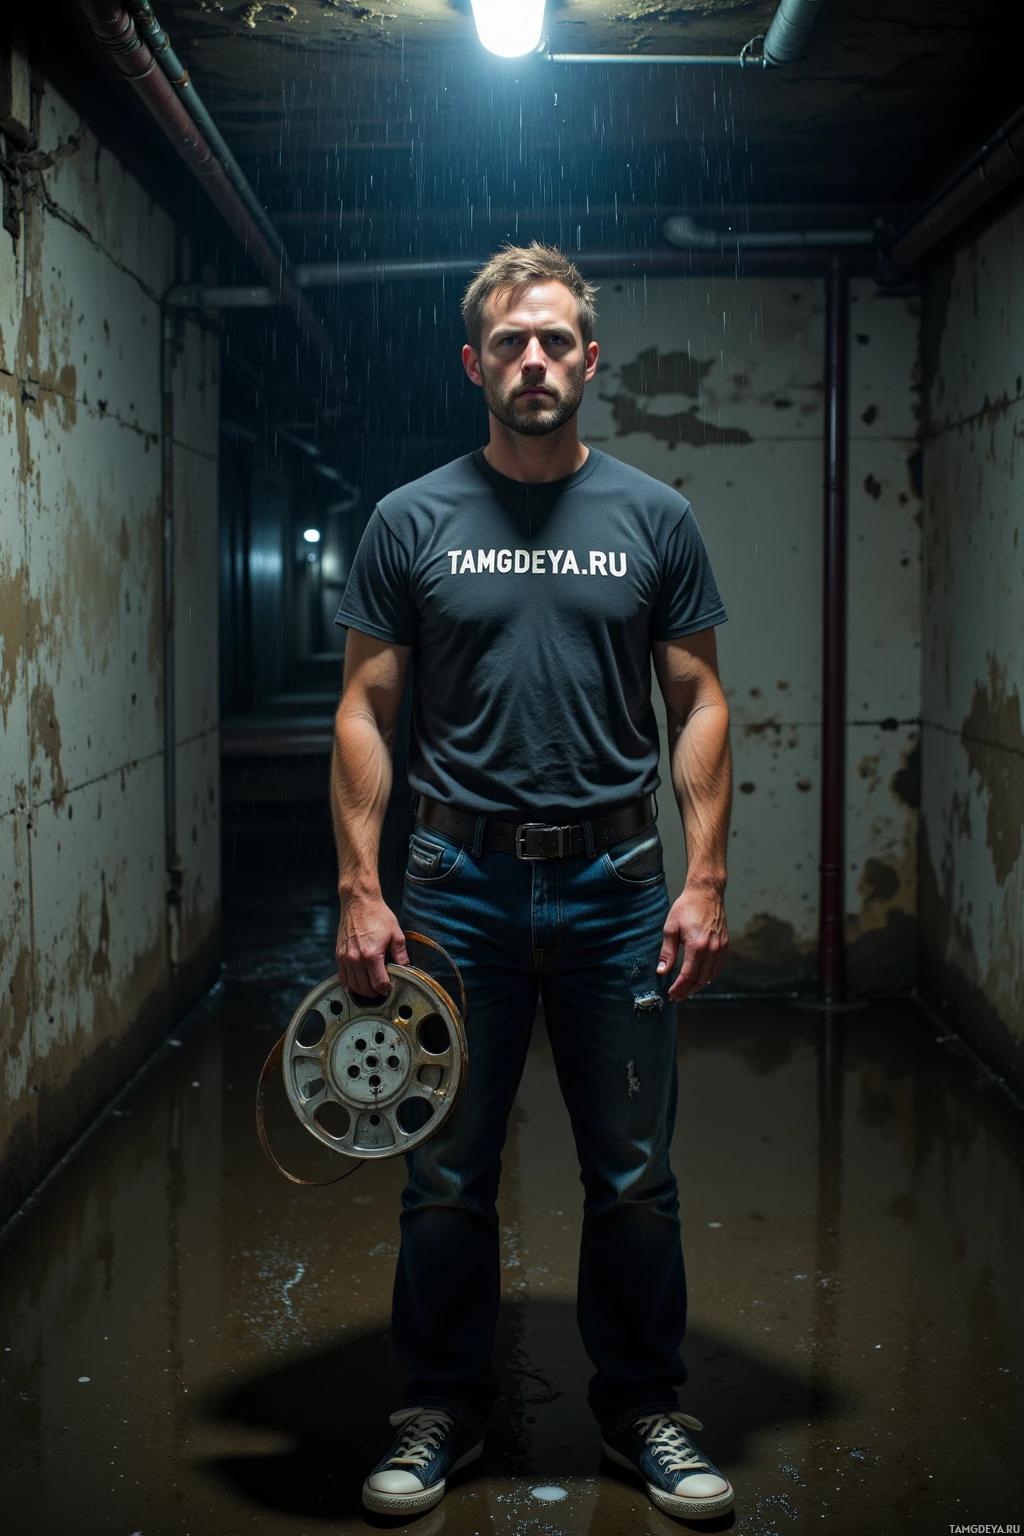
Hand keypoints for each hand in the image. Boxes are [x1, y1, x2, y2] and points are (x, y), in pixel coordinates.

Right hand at [336, 892, 408, 996]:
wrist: (359, 901)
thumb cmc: (378, 915)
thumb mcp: (396, 933)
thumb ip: (401, 954)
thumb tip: (405, 967)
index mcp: (372, 955)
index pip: (379, 984)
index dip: (386, 989)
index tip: (390, 988)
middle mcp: (356, 959)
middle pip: (365, 988)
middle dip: (375, 993)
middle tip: (382, 991)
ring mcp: (345, 958)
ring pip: (353, 985)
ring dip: (362, 990)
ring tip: (371, 989)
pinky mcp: (339, 954)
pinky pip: (342, 976)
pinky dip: (349, 984)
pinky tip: (356, 984)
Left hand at [657, 882, 727, 1001]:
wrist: (706, 893)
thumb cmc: (686, 908)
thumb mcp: (670, 928)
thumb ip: (667, 952)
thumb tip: (661, 971)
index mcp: (697, 946)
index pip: (687, 976)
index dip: (678, 988)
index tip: (670, 994)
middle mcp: (712, 950)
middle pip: (700, 980)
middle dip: (687, 991)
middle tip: (676, 996)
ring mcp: (721, 948)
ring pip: (711, 976)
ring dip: (698, 986)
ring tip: (686, 989)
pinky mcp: (725, 945)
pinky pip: (718, 967)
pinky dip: (708, 976)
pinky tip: (699, 978)